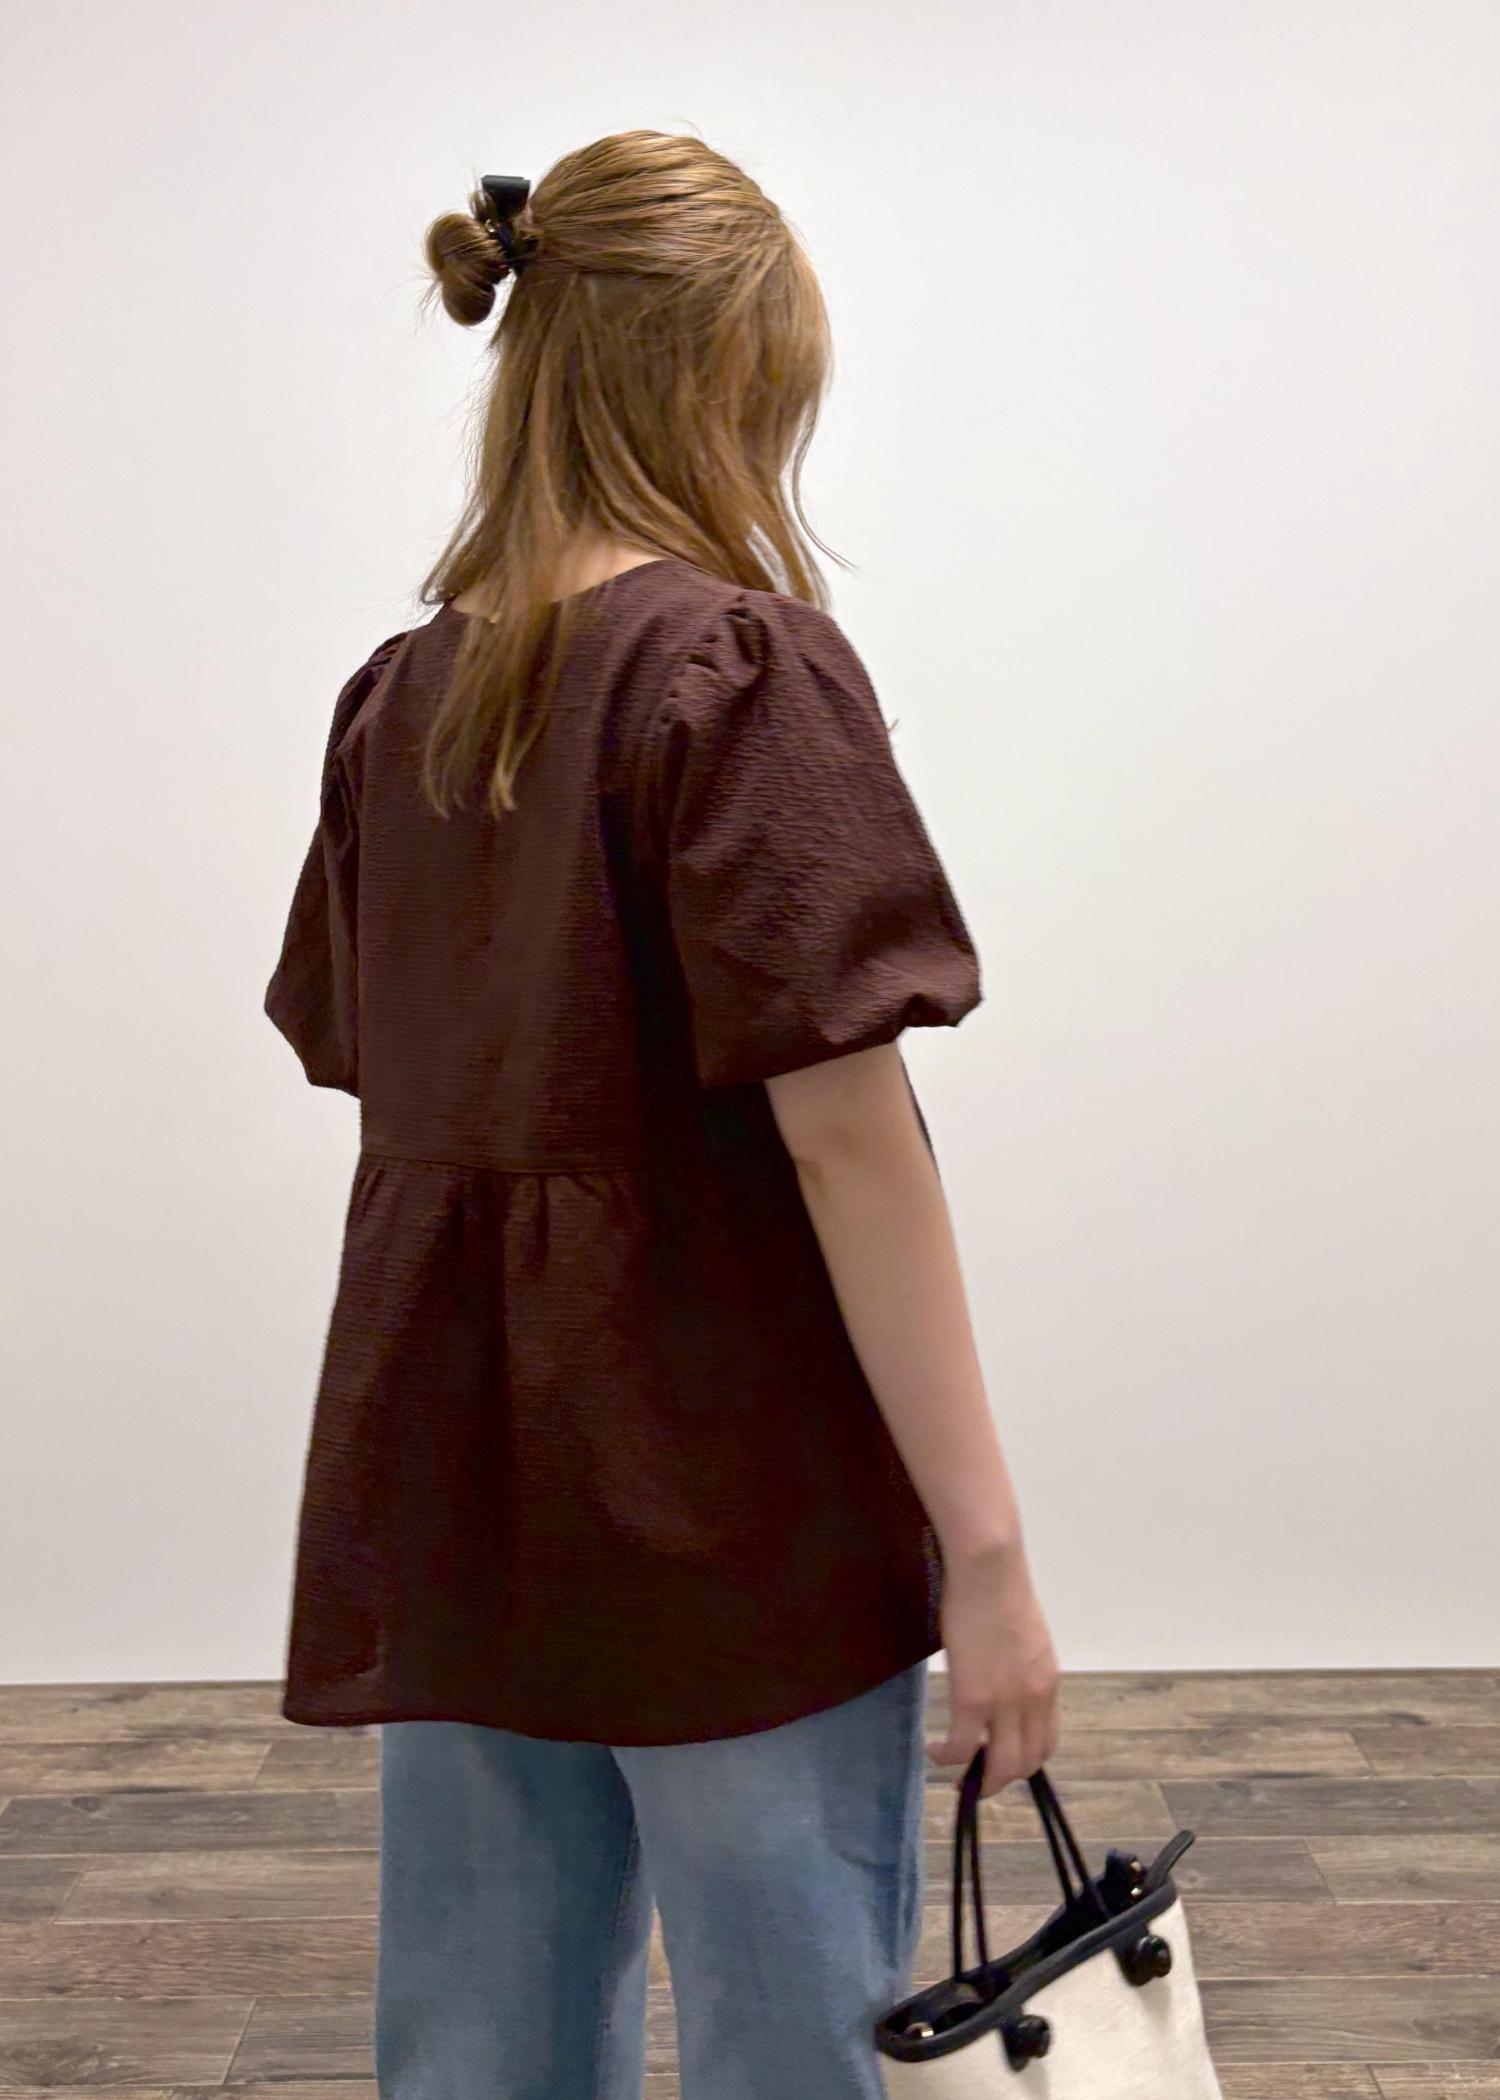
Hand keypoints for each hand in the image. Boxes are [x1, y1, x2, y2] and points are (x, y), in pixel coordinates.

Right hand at [925, 1540, 1059, 1796]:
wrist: (990, 1569)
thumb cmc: (1000, 1588)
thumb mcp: (1023, 1637)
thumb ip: (1019, 1666)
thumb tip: (1000, 1678)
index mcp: (1047, 1683)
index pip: (1046, 1741)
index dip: (1025, 1760)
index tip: (1000, 1758)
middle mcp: (1034, 1699)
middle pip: (1027, 1762)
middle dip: (1001, 1778)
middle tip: (976, 1778)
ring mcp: (1006, 1701)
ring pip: (1000, 1765)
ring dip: (978, 1778)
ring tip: (955, 1772)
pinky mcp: (973, 1697)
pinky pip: (962, 1746)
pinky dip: (948, 1757)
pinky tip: (934, 1750)